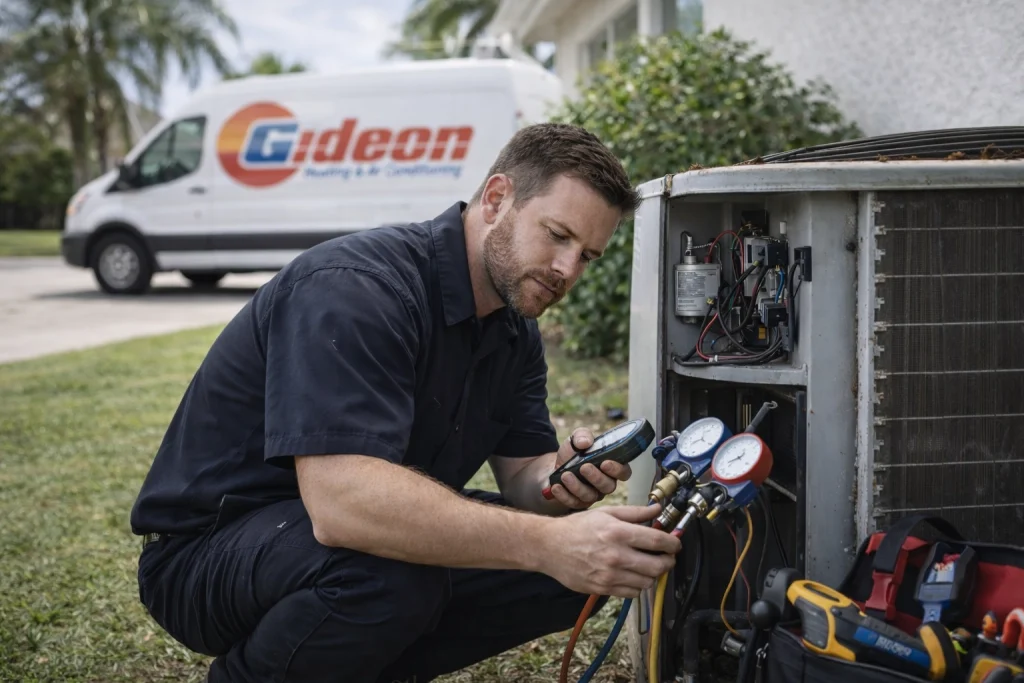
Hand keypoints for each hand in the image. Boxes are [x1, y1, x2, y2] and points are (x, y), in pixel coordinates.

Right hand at [540, 505, 680, 597]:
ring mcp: (609, 575)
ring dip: (653, 574)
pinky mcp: (602, 588)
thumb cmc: (576, 527)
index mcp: (618, 533)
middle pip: (658, 566)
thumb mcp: (606, 512)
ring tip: (647, 565)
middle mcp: (616, 556)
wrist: (549, 546)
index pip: (658, 541)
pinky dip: (637, 585)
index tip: (675, 544)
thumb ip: (635, 513)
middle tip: (666, 557)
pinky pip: (632, 593)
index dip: (673, 544)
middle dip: (668, 562)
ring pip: (647, 582)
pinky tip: (632, 575)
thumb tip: (657, 509)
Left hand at [546, 427, 632, 509]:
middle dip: (596, 477)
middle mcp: (605, 483)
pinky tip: (556, 486)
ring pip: (590, 496)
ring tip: (565, 475)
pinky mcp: (578, 502)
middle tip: (584, 467)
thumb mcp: (577, 439)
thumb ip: (582, 435)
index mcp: (611, 467)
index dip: (617, 470)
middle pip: (608, 486)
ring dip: (577, 486)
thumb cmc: (574, 452)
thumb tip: (585, 442)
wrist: (556, 465)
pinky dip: (564, 495)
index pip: (624, 472)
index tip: (605, 463)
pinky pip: (573, 502)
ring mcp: (592, 495)